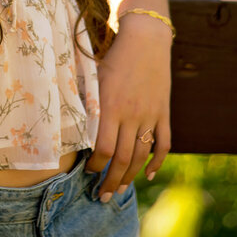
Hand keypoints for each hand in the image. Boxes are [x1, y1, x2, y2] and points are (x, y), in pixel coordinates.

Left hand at [85, 14, 171, 200]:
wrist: (145, 39)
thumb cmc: (113, 56)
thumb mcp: (94, 77)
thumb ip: (88, 104)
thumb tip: (73, 128)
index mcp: (111, 107)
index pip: (104, 149)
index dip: (95, 166)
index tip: (87, 173)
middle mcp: (132, 115)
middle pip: (123, 159)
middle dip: (110, 181)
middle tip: (102, 197)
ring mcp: (150, 115)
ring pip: (142, 156)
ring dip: (130, 177)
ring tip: (119, 190)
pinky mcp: (163, 113)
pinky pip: (163, 144)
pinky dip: (158, 162)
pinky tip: (150, 174)